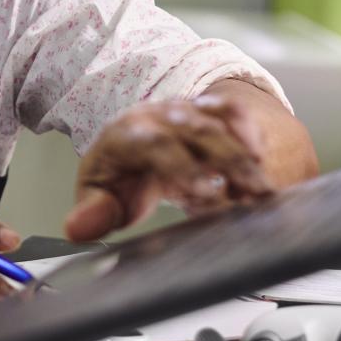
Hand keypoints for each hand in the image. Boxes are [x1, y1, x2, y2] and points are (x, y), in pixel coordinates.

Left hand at [64, 94, 275, 241]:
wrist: (133, 139)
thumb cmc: (120, 173)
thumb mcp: (100, 195)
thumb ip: (93, 212)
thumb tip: (77, 229)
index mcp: (127, 134)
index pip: (155, 144)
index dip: (180, 165)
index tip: (202, 191)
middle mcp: (158, 116)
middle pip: (197, 132)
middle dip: (226, 163)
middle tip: (251, 195)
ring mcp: (185, 111)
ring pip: (220, 124)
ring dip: (244, 156)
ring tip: (263, 190)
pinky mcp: (208, 111)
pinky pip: (234, 113)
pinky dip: (251, 134)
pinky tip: (263, 163)